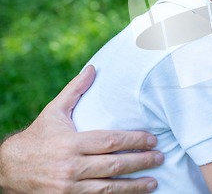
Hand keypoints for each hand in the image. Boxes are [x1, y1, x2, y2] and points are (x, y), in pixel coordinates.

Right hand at [0, 66, 163, 193]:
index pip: (110, 141)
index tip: (152, 139)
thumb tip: (93, 68)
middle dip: (141, 162)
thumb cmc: (38, 137)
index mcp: (71, 143)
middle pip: (114, 165)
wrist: (9, 168)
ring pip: (109, 188)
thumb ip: (75, 90)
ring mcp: (69, 187)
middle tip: (160, 158)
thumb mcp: (54, 112)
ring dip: (134, 186)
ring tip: (154, 181)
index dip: (134, 141)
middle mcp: (71, 166)